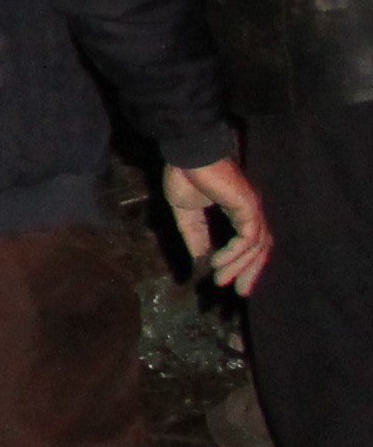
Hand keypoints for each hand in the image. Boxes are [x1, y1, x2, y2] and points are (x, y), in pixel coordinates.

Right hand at [164, 154, 272, 294]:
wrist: (186, 153)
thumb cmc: (185, 175)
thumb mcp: (187, 214)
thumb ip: (195, 236)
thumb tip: (200, 260)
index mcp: (239, 210)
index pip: (251, 242)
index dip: (244, 263)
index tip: (231, 283)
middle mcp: (251, 211)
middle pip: (261, 248)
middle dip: (251, 272)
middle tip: (240, 293)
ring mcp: (252, 208)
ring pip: (256, 246)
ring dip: (239, 266)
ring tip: (221, 281)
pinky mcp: (248, 206)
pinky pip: (248, 238)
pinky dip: (235, 253)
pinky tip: (218, 263)